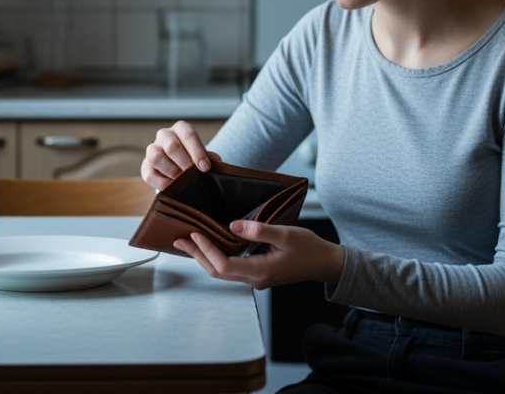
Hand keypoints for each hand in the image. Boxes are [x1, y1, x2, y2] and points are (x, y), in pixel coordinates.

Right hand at [141, 120, 221, 190]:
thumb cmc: (195, 160)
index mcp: (181, 129)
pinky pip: (150, 175)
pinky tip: (174, 187)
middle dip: (185, 164)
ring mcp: (152, 150)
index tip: (205, 167)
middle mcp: (165, 135)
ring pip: (156, 158)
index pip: (188, 135)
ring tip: (183, 181)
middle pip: (172, 146)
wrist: (181, 168)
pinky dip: (163, 183)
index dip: (197, 152)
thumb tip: (214, 166)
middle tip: (194, 176)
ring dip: (172, 172)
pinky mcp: (145, 167)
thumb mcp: (204, 156)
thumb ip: (210, 159)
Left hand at [173, 220, 344, 289]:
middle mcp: (254, 279)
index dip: (206, 249)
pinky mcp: (257, 273)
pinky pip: (230, 268)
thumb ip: (258, 230)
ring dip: (204, 257)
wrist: (325, 264)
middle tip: (179, 238)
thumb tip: (232, 226)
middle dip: (196, 255)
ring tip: (188, 242)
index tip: (195, 232)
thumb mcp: (285, 234)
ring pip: (222, 272)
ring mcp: (255, 279)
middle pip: (217, 271)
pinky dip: (216, 257)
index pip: (223, 264)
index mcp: (260, 271)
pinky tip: (210, 245)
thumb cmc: (309, 248)